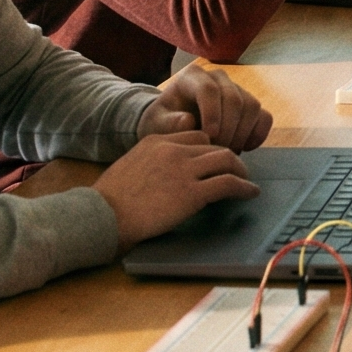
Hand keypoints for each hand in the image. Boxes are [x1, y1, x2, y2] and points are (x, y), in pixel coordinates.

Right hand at [94, 131, 258, 250]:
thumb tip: (170, 174)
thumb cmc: (109, 200)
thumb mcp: (131, 166)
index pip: (195, 135)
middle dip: (228, 158)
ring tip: (245, 181)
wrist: (102, 216)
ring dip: (240, 170)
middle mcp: (173, 150)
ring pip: (226, 159)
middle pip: (214, 145)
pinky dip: (244, 187)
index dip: (209, 148)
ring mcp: (184, 170)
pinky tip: (249, 193)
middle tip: (236, 170)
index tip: (215, 160)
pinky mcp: (192, 193)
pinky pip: (228, 184)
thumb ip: (153, 162)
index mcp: (156, 141)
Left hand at [140, 64, 272, 151]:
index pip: (209, 89)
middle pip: (234, 98)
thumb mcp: (156, 124)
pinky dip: (258, 135)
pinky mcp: (250, 105)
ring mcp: (238, 90)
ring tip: (226, 152)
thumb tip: (188, 120)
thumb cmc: (164, 123)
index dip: (212, 113)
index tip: (209, 137)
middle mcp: (218, 78)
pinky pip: (265, 117)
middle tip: (217, 151)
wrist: (174, 125)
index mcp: (193, 77)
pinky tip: (244, 148)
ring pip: (252, 106)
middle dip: (228, 129)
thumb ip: (168, 124)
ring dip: (242, 134)